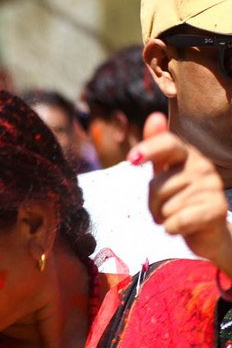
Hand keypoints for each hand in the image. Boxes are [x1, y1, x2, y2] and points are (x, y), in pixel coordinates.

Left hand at [134, 112, 231, 272]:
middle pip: (157, 185)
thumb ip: (156, 149)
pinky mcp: (217, 208)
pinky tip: (180, 226)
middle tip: (162, 208)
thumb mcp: (165, 173)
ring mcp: (212, 186)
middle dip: (152, 204)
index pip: (168, 144)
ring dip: (163, 217)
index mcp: (187, 155)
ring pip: (166, 205)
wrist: (207, 230)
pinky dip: (172, 228)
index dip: (149, 149)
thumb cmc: (180, 200)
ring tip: (175, 216)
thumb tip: (154, 117)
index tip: (131, 160)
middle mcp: (202, 166)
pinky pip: (178, 220)